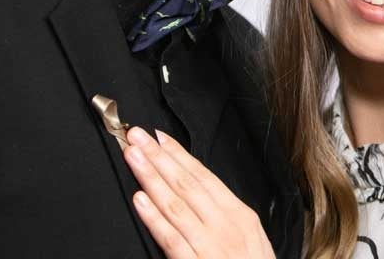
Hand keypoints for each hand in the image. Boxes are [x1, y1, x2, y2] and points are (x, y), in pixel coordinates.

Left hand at [123, 127, 274, 258]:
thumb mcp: (250, 241)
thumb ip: (224, 217)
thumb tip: (199, 194)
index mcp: (241, 216)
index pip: (205, 177)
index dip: (179, 155)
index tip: (159, 138)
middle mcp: (228, 226)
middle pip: (187, 184)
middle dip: (159, 157)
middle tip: (136, 136)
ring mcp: (212, 247)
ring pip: (176, 205)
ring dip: (151, 177)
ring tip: (132, 157)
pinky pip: (172, 239)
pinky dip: (155, 218)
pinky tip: (140, 201)